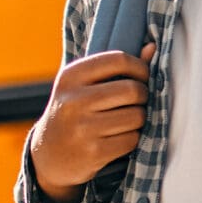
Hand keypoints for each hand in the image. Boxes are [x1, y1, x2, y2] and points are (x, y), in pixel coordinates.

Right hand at [30, 44, 154, 202]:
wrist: (49, 155)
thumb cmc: (74, 112)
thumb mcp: (84, 85)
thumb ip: (116, 67)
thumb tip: (152, 47)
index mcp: (70, 77)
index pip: (118, 60)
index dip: (140, 67)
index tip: (142, 76)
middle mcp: (74, 100)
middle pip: (132, 89)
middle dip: (143, 95)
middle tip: (137, 101)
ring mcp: (83, 128)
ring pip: (136, 116)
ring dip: (139, 119)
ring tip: (126, 120)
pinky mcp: (93, 152)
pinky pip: (132, 139)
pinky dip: (132, 138)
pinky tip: (118, 137)